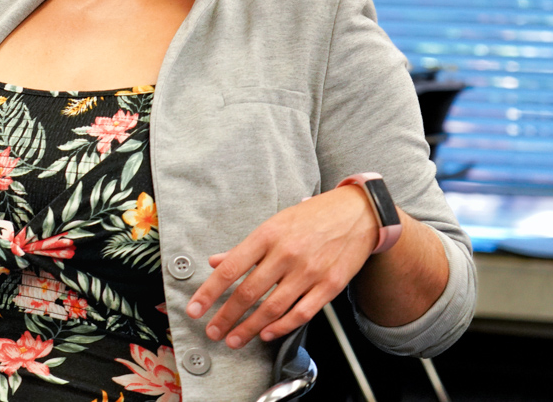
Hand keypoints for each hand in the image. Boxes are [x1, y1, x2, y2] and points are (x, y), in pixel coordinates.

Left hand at [185, 186, 378, 348]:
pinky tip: (266, 333)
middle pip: (248, 293)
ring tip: (234, 339)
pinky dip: (281, 327)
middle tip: (213, 331)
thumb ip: (243, 248)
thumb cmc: (312, 218)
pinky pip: (301, 313)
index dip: (209, 292)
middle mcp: (286, 254)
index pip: (230, 269)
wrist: (357, 214)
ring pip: (273, 308)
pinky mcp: (330, 285)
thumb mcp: (273, 224)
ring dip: (249, 328)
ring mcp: (309, 271)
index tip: (195, 309)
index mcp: (267, 236)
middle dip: (226, 317)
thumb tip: (215, 261)